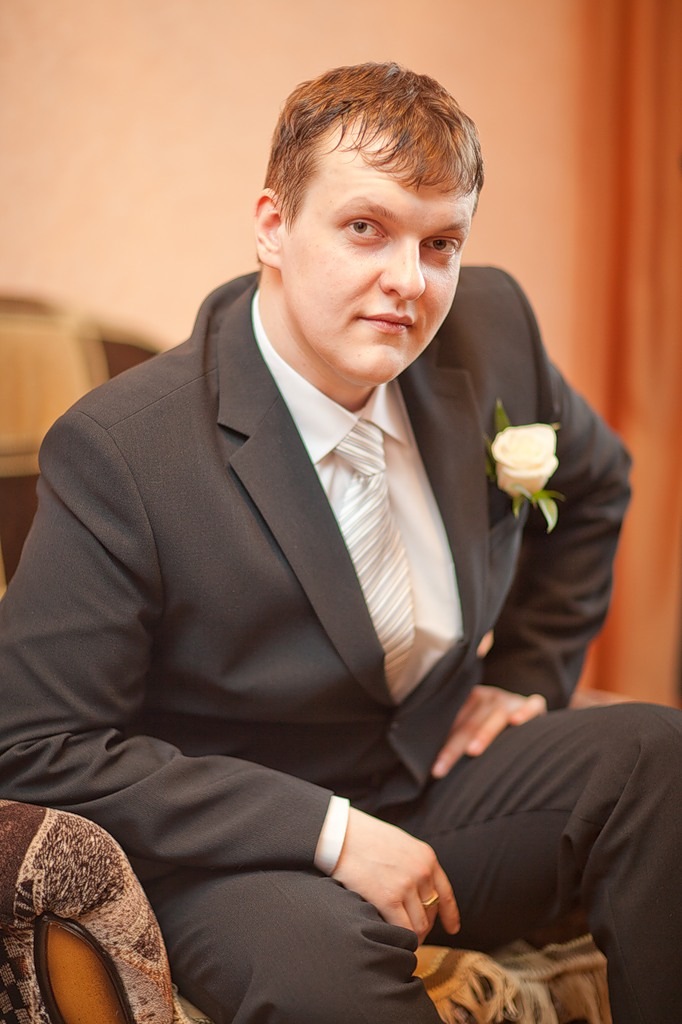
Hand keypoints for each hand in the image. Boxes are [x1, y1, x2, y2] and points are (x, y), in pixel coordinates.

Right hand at [331, 807, 459, 943]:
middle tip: (411, 934)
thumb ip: (412, 864)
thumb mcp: (399, 843)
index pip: (445, 893)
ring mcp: (406, 885)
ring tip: (401, 941)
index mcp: (426, 857)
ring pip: (420, 926)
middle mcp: (422, 871)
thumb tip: (416, 889)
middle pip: (431, 913)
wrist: (341, 833)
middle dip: (423, 927)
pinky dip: (400, 939)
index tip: (452, 929)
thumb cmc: (363, 837)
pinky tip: (392, 940)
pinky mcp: (388, 898)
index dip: (450, 915)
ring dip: (412, 936)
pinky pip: (403, 930)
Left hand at [431, 684, 546, 777]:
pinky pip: (532, 705)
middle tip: (440, 770)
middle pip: (470, 724)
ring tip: (472, 751)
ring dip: (484, 733)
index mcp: (471, 700)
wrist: (529, 716)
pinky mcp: (535, 704)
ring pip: (496, 715)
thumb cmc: (496, 731)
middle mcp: (490, 697)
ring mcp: (512, 699)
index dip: (443, 747)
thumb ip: (459, 740)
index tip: (433, 770)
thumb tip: (432, 771)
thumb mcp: (476, 730)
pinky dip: (524, 712)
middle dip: (454, 748)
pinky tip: (516, 722)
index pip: (453, 725)